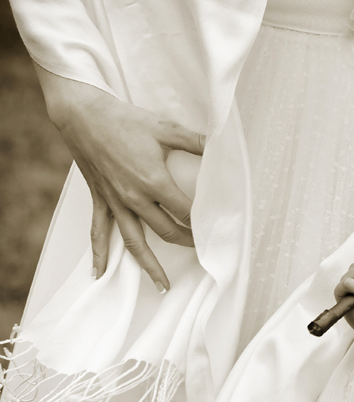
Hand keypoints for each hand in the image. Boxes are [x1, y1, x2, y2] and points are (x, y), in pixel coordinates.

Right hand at [36, 66, 205, 291]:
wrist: (83, 115)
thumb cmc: (126, 120)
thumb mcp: (166, 129)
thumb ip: (196, 141)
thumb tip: (222, 145)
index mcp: (154, 182)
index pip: (185, 212)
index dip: (201, 223)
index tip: (215, 231)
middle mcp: (135, 198)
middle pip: (166, 231)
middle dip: (186, 243)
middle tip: (202, 251)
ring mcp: (116, 202)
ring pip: (135, 242)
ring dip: (149, 265)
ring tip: (162, 286)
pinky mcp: (100, 200)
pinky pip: (100, 232)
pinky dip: (99, 254)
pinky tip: (100, 273)